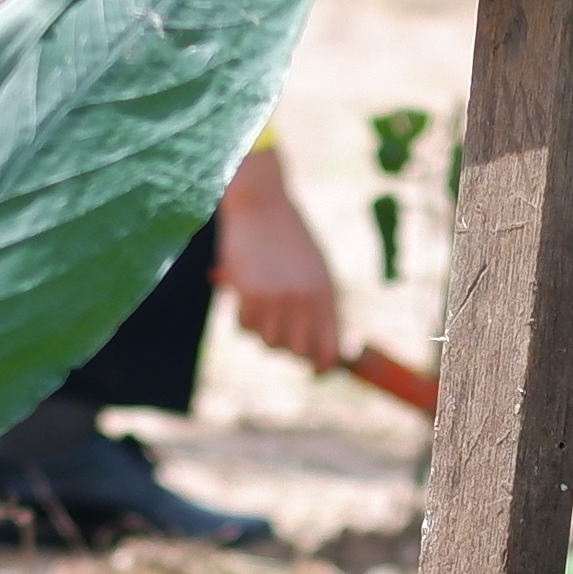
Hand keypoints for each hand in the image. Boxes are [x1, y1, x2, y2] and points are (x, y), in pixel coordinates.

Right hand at [220, 157, 345, 371]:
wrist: (261, 203)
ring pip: (267, 341)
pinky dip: (243, 316)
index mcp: (327, 294)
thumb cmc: (288, 236)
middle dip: (287, 348)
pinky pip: (244, 327)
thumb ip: (319, 306)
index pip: (330, 349)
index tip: (315, 370)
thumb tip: (320, 351)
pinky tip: (245, 292)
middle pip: (296, 352)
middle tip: (278, 329)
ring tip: (261, 301)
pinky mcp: (250, 294)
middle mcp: (306, 300)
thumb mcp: (314, 268)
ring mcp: (277, 299)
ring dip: (262, 328)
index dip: (323, 366)